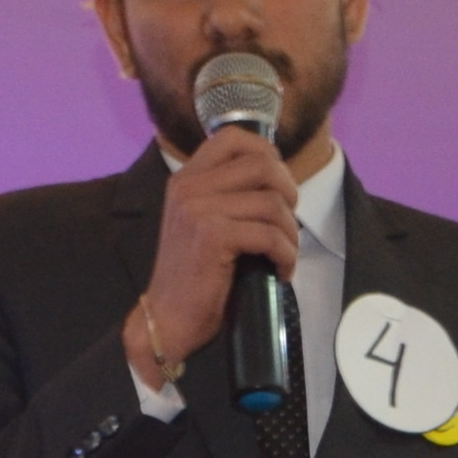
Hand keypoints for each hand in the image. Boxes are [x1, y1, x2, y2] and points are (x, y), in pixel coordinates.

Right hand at [140, 125, 304, 367]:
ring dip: (290, 232)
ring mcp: (198, 209)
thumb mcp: (203, 223)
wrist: (167, 319)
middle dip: (288, 193)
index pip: (233, 138)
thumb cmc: (193, 277)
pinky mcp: (212, 236)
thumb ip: (227, 195)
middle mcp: (189, 187)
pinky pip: (269, 234)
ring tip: (284, 254)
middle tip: (287, 222)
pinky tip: (281, 271)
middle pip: (262, 165)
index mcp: (186, 178)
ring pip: (272, 203)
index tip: (277, 184)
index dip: (266, 152)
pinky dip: (286, 255)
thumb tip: (277, 178)